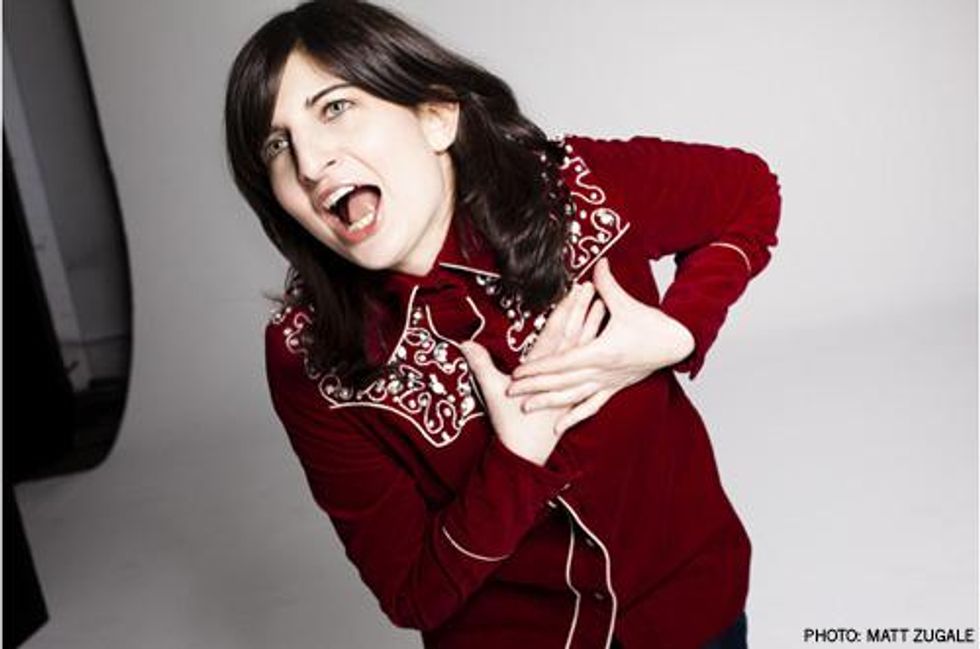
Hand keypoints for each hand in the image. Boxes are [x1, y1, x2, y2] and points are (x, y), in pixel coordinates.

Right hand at [458, 283, 603, 465]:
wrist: (528, 454)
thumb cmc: (510, 423)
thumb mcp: (491, 391)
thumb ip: (481, 365)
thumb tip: (466, 342)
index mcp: (542, 369)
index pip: (557, 331)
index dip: (567, 308)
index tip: (576, 288)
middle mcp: (561, 374)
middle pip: (575, 335)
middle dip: (583, 310)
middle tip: (593, 287)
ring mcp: (572, 385)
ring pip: (585, 350)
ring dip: (593, 327)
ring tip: (603, 306)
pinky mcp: (576, 395)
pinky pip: (591, 369)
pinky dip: (598, 356)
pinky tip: (604, 343)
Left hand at [508, 257, 694, 434]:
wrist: (678, 345)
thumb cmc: (654, 325)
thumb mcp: (628, 303)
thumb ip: (607, 285)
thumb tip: (596, 264)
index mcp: (603, 351)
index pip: (563, 362)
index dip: (539, 368)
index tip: (518, 372)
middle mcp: (603, 371)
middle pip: (562, 382)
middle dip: (535, 387)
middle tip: (510, 392)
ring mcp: (608, 382)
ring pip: (573, 397)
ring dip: (549, 403)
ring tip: (526, 408)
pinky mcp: (615, 388)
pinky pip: (592, 406)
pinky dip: (575, 416)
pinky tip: (559, 428)